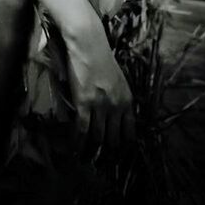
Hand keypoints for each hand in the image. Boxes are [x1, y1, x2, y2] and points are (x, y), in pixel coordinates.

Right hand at [64, 17, 135, 161]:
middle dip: (107, 153)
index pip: (130, 133)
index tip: (118, 156)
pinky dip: (78, 142)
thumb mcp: (118, 79)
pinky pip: (82, 129)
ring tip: (85, 159)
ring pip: (98, 138)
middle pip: (114, 139)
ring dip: (91, 151)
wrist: (88, 43)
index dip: (124, 147)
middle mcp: (117, 106)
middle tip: (99, 162)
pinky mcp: (84, 102)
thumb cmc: (101, 57)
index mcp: (128, 100)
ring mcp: (101, 105)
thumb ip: (119, 98)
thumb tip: (114, 117)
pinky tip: (74, 149)